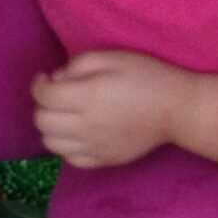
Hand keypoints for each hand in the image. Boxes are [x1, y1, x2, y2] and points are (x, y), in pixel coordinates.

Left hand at [30, 51, 187, 168]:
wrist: (177, 109)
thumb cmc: (147, 77)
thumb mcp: (113, 57)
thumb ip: (78, 65)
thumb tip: (56, 80)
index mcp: (89, 97)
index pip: (44, 97)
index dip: (39, 85)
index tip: (47, 79)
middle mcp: (87, 125)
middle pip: (42, 121)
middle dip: (43, 106)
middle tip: (58, 96)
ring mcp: (94, 146)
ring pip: (51, 143)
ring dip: (51, 128)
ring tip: (65, 116)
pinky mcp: (104, 160)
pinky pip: (70, 159)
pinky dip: (66, 146)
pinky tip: (77, 134)